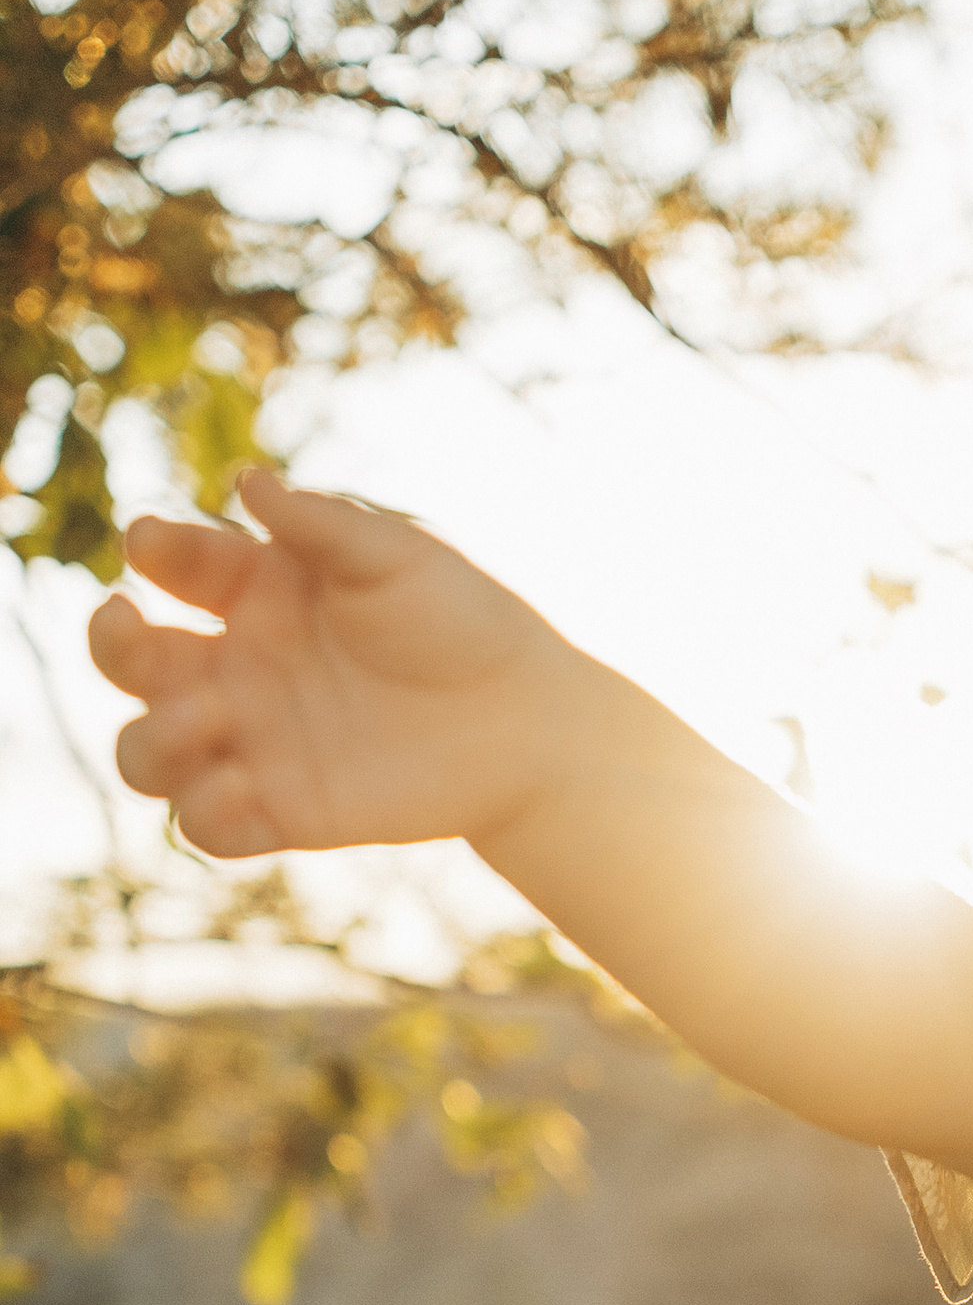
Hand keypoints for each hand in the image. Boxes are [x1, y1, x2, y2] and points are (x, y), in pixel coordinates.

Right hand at [89, 473, 612, 859]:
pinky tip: (243, 785)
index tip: (156, 547)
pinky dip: (204, 811)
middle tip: (136, 631)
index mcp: (257, 591)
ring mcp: (254, 743)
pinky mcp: (284, 812)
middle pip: (130, 662)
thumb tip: (245, 479)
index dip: (153, 551)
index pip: (174, 564)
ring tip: (210, 718)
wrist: (527, 722)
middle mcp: (240, 667)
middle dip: (112, 645)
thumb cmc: (463, 622)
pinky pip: (207, 826)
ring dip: (150, 739)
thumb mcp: (395, 557)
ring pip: (146, 753)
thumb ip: (321, 523)